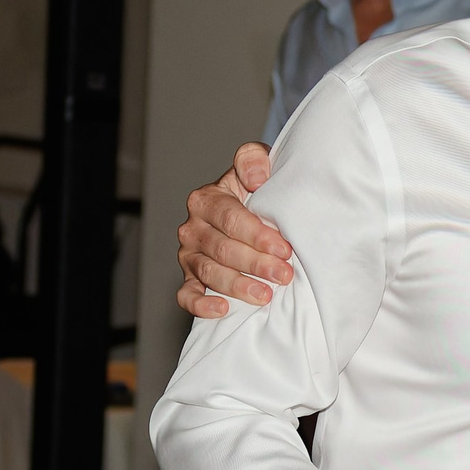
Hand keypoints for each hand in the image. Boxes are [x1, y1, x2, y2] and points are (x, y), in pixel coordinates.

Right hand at [176, 142, 290, 316]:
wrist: (249, 210)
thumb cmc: (256, 190)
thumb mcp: (256, 164)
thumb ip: (253, 159)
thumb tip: (256, 177)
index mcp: (206, 199)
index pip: (230, 219)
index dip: (257, 235)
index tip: (283, 248)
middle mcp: (193, 227)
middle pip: (222, 249)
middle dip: (254, 264)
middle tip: (283, 274)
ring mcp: (189, 255)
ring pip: (208, 273)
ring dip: (237, 286)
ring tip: (265, 295)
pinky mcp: (189, 278)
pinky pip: (186, 295)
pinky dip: (201, 305)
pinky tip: (223, 309)